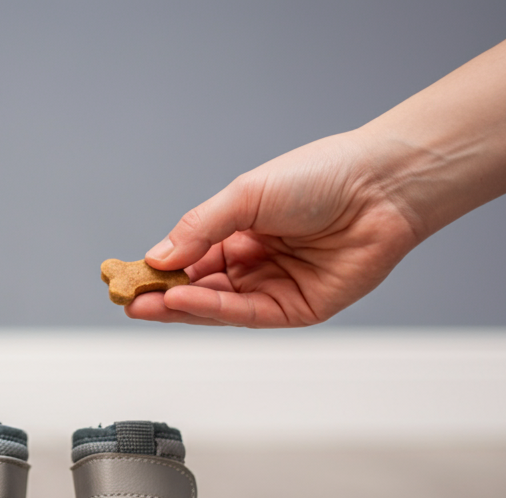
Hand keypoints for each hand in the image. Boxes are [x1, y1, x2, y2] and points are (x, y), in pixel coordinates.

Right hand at [127, 131, 423, 327]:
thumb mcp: (246, 195)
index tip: (124, 275)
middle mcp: (256, 263)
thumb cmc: (322, 176)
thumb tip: (158, 256)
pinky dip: (213, 309)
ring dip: (180, 306)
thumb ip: (200, 228)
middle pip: (198, 288)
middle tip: (127, 299)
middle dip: (161, 295)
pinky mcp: (297, 309)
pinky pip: (247, 313)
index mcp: (241, 232)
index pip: (189, 259)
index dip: (157, 270)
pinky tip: (185, 300)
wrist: (381, 186)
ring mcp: (275, 287)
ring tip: (146, 303)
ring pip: (217, 306)